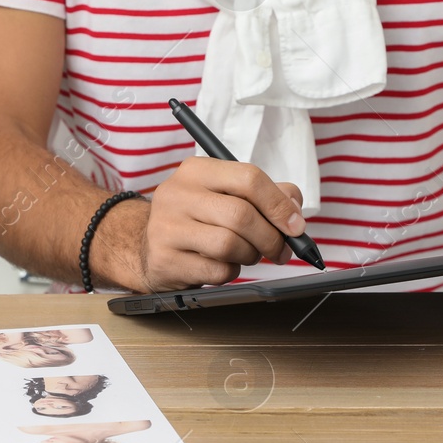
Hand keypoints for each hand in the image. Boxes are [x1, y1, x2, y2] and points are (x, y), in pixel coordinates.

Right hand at [130, 157, 304, 290]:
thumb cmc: (197, 219)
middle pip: (241, 214)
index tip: (295, 226)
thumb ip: (265, 195)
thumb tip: (293, 211)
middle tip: (279, 250)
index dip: (278, 205)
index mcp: (196, 170)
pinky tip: (223, 265)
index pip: (249, 178)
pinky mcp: (165, 259)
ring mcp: (167, 227)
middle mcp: (177, 193)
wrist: (147, 247)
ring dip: (250, 255)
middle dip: (270, 237)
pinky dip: (231, 272)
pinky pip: (216, 270)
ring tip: (247, 255)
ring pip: (230, 244)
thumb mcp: (225, 195)